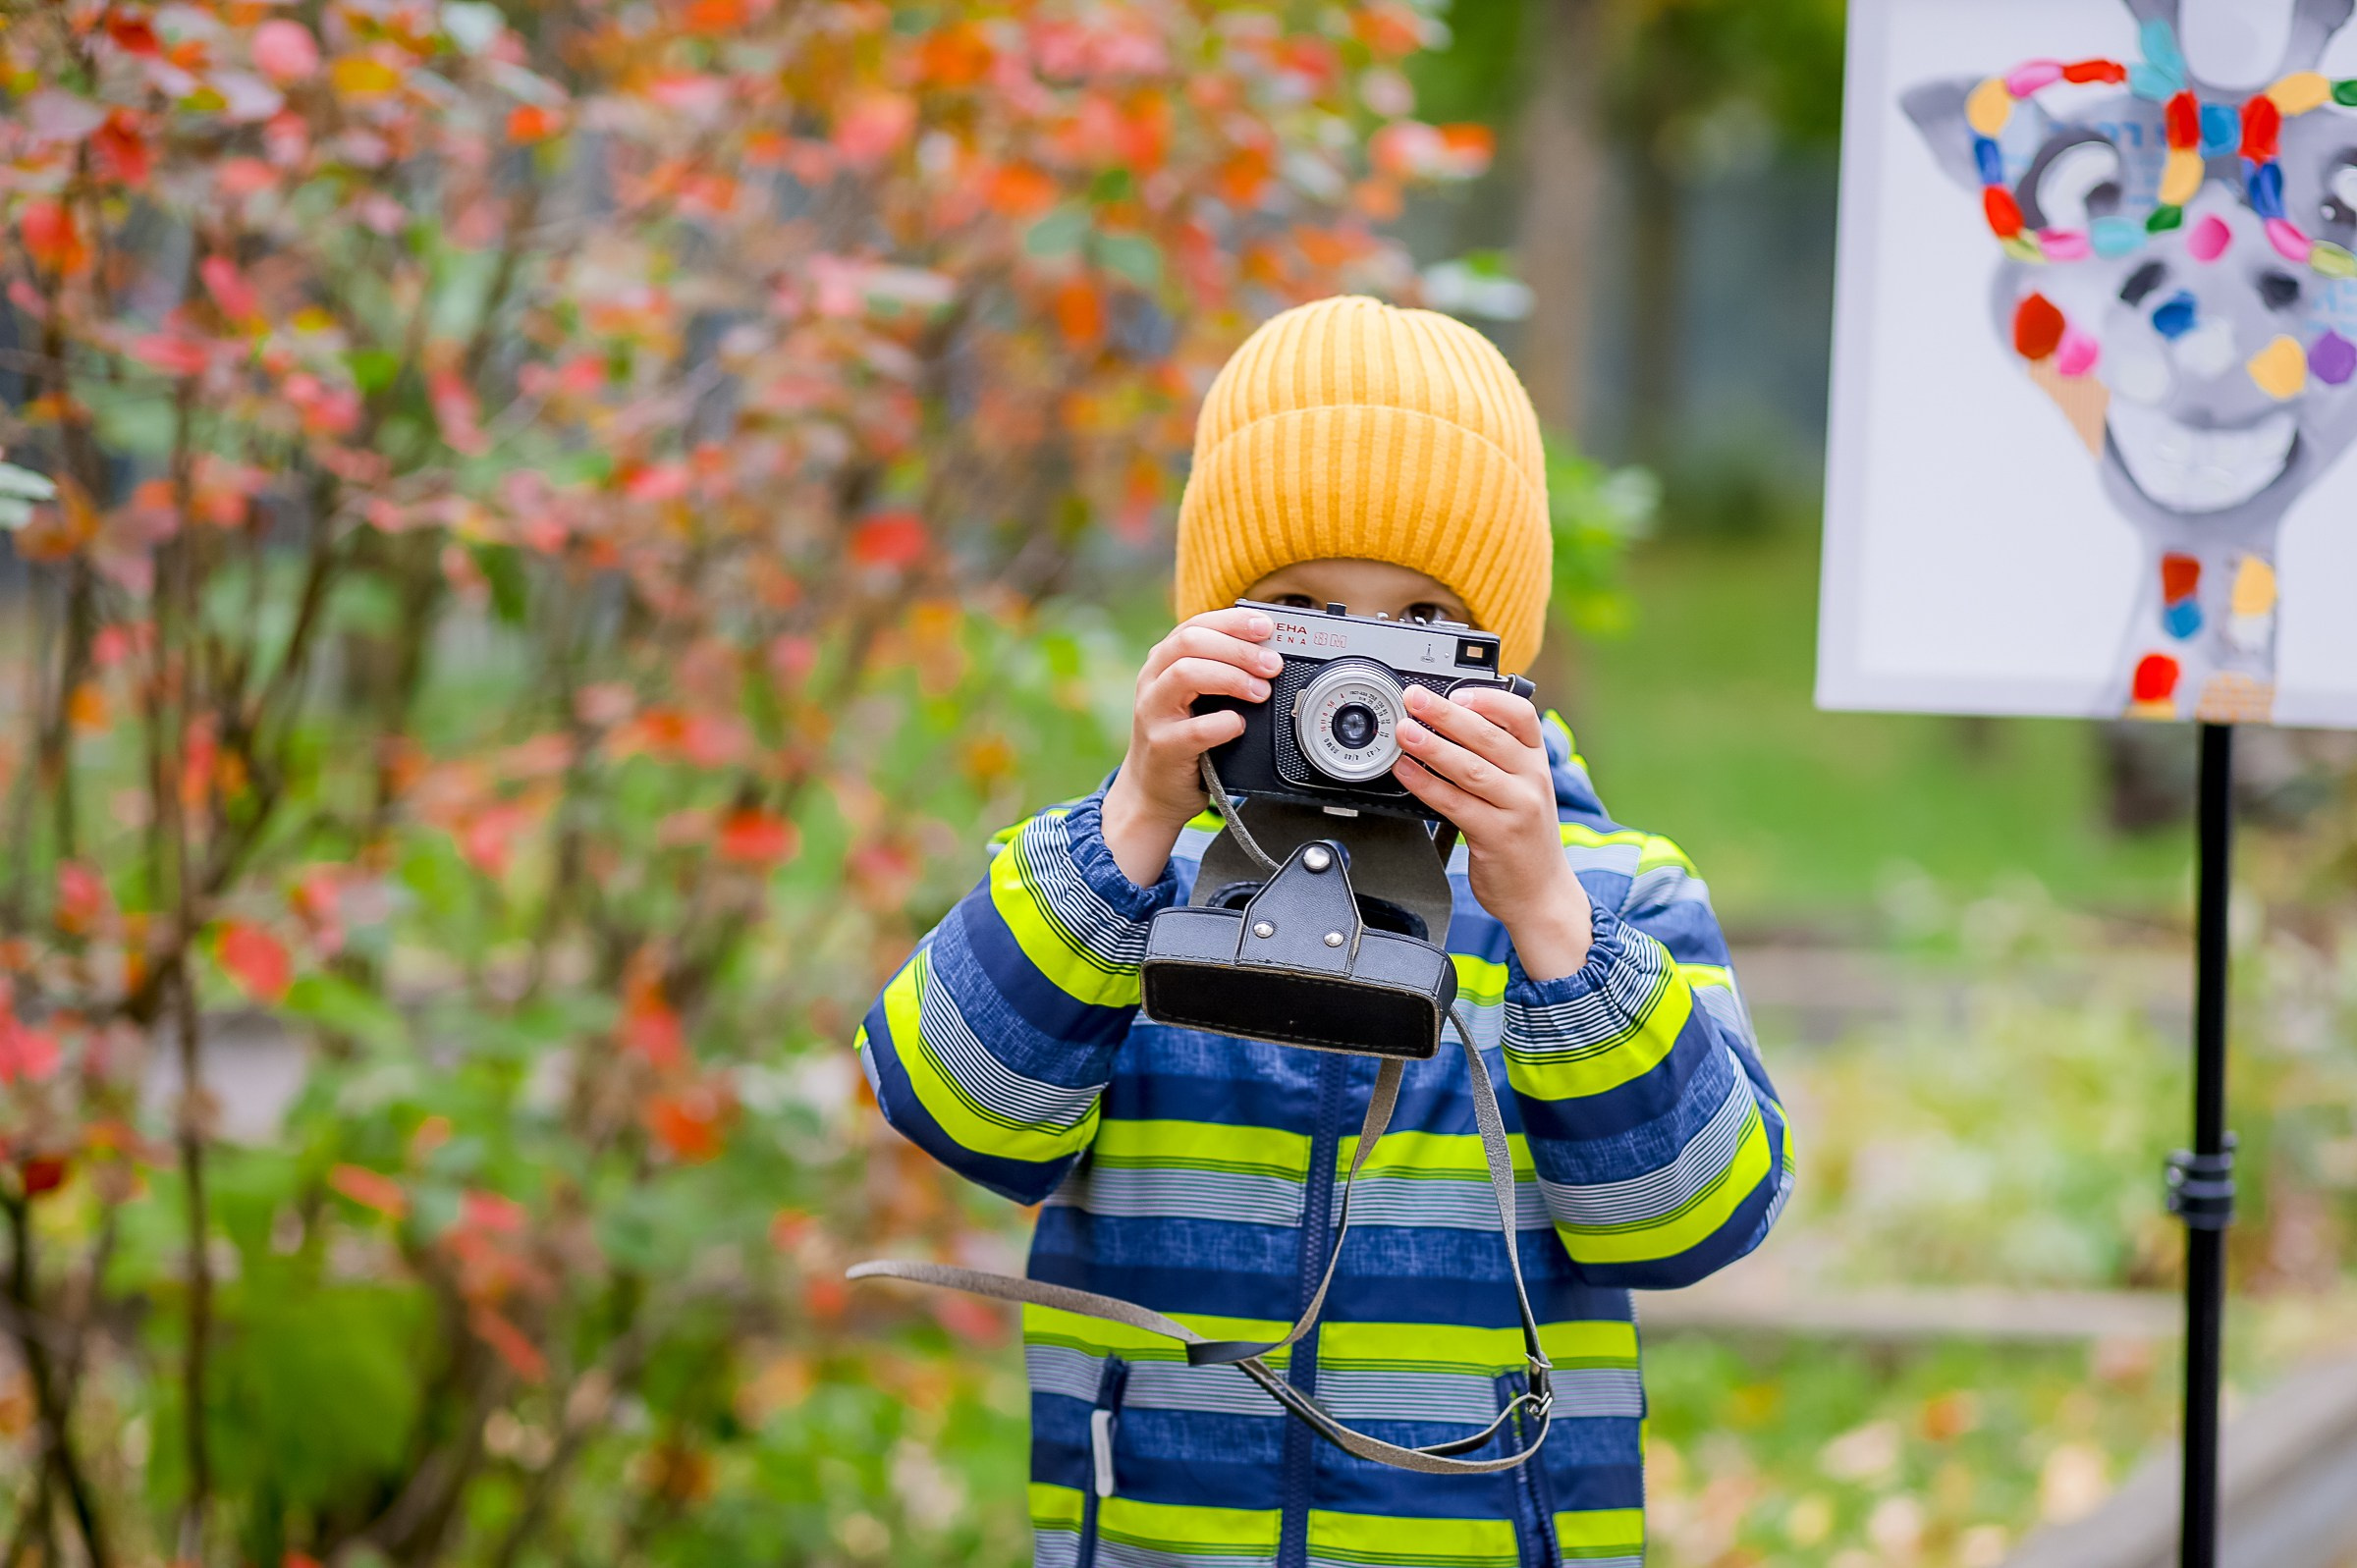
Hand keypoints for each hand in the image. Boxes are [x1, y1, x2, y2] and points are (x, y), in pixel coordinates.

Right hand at [1101, 606, 1278, 886]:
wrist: (1151, 791)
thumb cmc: (1182, 740)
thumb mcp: (1196, 698)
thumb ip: (1220, 672)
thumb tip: (1270, 653)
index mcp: (1163, 662)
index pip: (1196, 624)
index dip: (1233, 622)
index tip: (1267, 627)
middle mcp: (1153, 680)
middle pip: (1191, 642)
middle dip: (1239, 649)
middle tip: (1272, 665)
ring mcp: (1154, 713)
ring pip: (1187, 673)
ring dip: (1232, 678)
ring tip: (1260, 692)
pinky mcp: (1163, 747)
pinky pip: (1195, 729)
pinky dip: (1224, 724)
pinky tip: (1239, 725)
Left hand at [1393, 684, 1593, 981]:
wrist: (1543, 894)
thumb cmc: (1523, 840)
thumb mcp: (1521, 791)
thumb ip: (1495, 761)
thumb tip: (1446, 727)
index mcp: (1536, 763)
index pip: (1521, 717)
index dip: (1489, 699)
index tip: (1458, 691)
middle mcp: (1532, 781)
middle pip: (1488, 737)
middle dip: (1446, 714)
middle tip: (1414, 699)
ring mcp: (1517, 809)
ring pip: (1470, 769)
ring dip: (1432, 746)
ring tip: (1404, 732)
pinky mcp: (1498, 836)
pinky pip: (1455, 804)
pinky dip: (1426, 785)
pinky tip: (1406, 772)